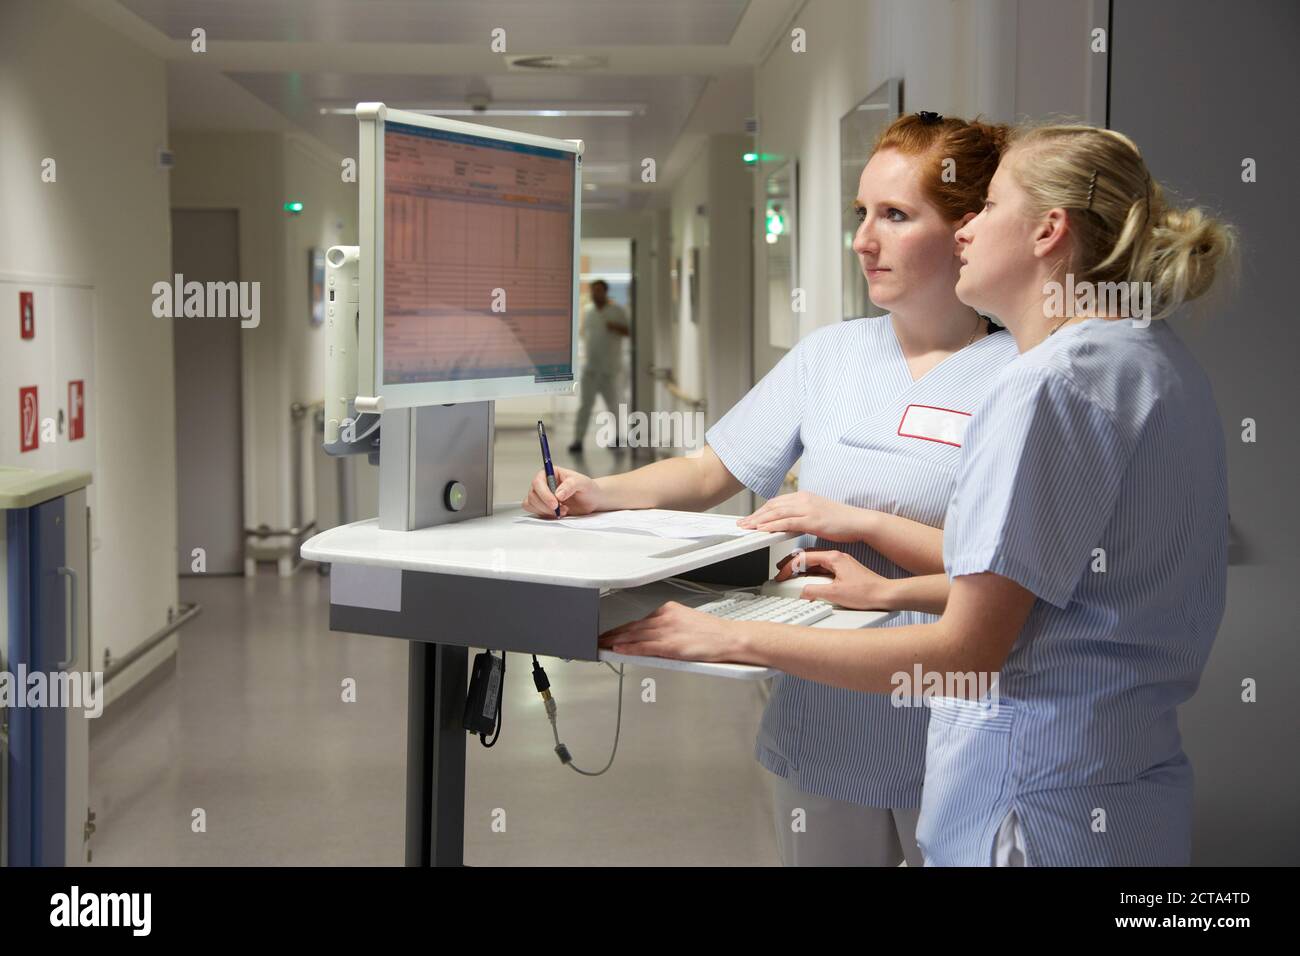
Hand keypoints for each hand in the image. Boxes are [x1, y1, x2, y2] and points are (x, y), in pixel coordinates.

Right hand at [523, 466, 603, 517]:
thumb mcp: (582, 483)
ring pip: (532, 504)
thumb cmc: (587, 488)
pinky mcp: (543, 506)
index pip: (538, 482)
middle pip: (533, 495)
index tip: (555, 503)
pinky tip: (558, 513)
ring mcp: (542, 495)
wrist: (592, 501)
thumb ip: (570, 485)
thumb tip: (558, 494)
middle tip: (561, 509)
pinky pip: (535, 511)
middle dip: (546, 505)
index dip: (544, 494)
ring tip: (563, 510)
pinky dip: (545, 515)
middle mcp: (544, 483)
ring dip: (547, 511)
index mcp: (550, 473)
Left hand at [599, 601, 748, 661]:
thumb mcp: (686, 621)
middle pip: (633, 627)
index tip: (611, 632)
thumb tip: (650, 636)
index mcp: (668, 610)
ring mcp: (666, 631)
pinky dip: (628, 648)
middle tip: (599, 638)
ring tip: (603, 646)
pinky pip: (643, 647)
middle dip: (614, 634)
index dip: (622, 628)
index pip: (639, 620)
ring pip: (634, 636)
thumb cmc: (712, 634)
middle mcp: (665, 618)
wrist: (728, 638)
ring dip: (616, 641)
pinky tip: (618, 650)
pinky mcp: (670, 645)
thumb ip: (667, 626)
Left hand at [736, 491, 871, 541]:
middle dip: (755, 516)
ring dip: (759, 521)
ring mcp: (807, 508)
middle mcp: (804, 499)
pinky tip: (762, 530)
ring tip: (747, 528)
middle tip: (742, 524)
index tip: (750, 518)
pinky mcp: (812, 519)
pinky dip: (772, 525)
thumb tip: (788, 524)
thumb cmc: (841, 520)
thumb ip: (802, 516)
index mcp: (804, 496)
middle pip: (773, 506)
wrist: (859, 521)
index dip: (761, 511)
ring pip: (776, 513)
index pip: (776, 502)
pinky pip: (787, 522)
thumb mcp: (817, 514)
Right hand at [773, 549, 893, 609]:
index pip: (804, 558)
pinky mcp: (844, 572)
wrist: (886, 594)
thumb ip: (814, 591)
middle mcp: (837, 558)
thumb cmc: (867, 592)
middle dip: (793, 564)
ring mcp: (841, 564)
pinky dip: (812, 573)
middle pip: (808, 557)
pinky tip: (808, 580)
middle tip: (781, 571)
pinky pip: (823, 569)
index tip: (781, 576)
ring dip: (802, 569)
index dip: (789, 567)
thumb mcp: (835, 594)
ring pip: (815, 562)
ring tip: (791, 575)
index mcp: (834, 558)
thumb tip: (801, 591)